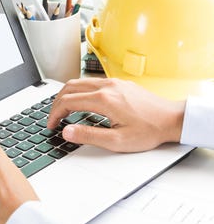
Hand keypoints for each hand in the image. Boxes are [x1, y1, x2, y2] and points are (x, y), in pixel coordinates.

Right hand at [47, 78, 185, 151]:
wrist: (171, 119)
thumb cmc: (148, 131)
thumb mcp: (117, 141)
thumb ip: (88, 136)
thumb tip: (67, 132)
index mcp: (104, 100)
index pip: (68, 101)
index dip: (55, 114)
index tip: (52, 125)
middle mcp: (107, 86)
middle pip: (70, 88)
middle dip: (57, 103)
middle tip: (53, 118)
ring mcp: (113, 83)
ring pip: (79, 82)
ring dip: (67, 95)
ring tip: (63, 110)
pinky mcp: (118, 84)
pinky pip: (91, 82)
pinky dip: (79, 91)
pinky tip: (81, 103)